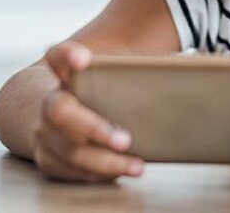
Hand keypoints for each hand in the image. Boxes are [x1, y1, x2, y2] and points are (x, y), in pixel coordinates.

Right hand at [33, 41, 145, 182]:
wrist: (69, 120)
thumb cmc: (106, 96)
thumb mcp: (118, 78)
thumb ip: (140, 71)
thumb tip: (184, 70)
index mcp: (69, 76)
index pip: (58, 56)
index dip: (67, 55)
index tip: (84, 59)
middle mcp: (51, 103)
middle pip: (59, 111)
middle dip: (94, 127)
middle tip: (125, 139)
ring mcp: (46, 134)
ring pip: (69, 150)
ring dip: (105, 162)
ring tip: (137, 165)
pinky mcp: (48, 159)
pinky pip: (70, 171)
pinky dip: (98, 174)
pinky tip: (121, 171)